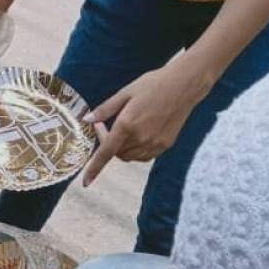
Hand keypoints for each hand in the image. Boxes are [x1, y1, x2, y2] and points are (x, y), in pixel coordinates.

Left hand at [82, 57, 213, 185]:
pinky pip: (144, 156)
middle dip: (107, 144)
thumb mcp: (124, 93)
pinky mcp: (165, 144)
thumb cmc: (152, 85)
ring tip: (123, 127)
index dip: (94, 168)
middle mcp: (141, 138)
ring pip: (130, 157)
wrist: (183, 86)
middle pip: (116, 154)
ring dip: (121, 148)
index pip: (106, 152)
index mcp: (127, 125)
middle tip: (105, 124)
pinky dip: (135, 150)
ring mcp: (155, 143)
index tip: (85, 182)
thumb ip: (105, 109)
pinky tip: (136, 135)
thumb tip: (87, 120)